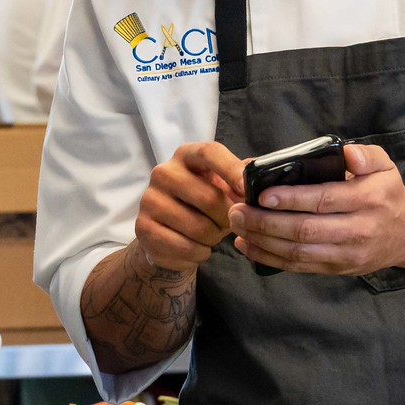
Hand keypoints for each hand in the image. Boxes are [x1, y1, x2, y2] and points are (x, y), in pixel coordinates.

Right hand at [135, 141, 243, 271]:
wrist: (169, 236)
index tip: (247, 191)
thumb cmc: (203, 205)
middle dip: (228, 218)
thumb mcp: (223, 186)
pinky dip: (200, 252)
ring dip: (214, 237)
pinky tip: (199, 247)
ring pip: (198, 226)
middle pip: (208, 197)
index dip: (231, 170)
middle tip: (231, 224)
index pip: (209, 152)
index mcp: (186, 155)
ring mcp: (150, 199)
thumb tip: (261, 174)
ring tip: (212, 235)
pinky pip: (185, 246)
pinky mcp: (144, 227)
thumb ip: (241, 177)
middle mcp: (164, 172)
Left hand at [229, 143, 404, 275]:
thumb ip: (366, 156)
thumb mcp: (386, 166)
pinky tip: (248, 247)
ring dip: (262, 241)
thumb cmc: (388, 194)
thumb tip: (347, 154)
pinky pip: (299, 266)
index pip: (323, 200)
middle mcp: (357, 230)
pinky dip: (270, 258)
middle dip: (266, 222)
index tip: (262, 195)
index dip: (291, 199)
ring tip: (237, 227)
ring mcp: (346, 254)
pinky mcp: (337, 269)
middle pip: (305, 230)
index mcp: (367, 200)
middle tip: (237, 211)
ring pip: (298, 252)